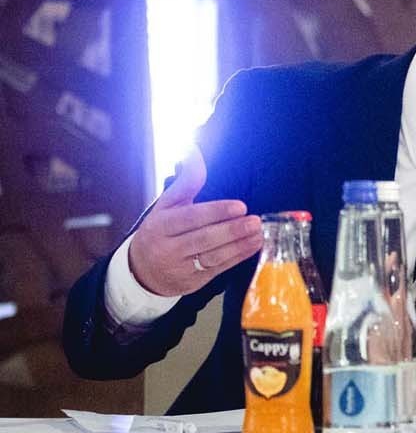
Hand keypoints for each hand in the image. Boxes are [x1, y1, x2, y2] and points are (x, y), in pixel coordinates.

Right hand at [126, 145, 261, 296]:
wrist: (141, 272)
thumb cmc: (159, 231)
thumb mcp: (166, 205)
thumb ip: (186, 181)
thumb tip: (194, 150)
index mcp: (159, 227)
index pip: (189, 219)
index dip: (215, 212)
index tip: (240, 206)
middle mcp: (167, 249)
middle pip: (203, 239)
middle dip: (232, 230)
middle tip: (254, 220)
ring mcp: (180, 268)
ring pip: (213, 256)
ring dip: (239, 244)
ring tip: (258, 231)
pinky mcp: (193, 282)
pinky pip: (218, 269)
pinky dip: (238, 257)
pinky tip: (253, 245)